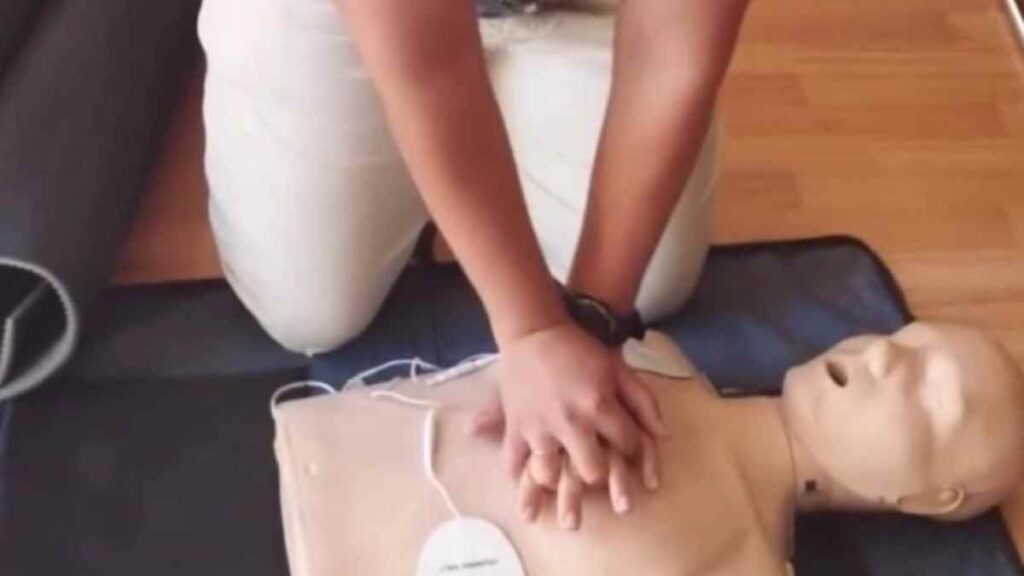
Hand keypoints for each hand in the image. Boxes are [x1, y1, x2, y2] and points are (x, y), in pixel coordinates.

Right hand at [471, 321, 666, 512]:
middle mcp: (570, 422)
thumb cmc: (580, 349)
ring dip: (558, 477)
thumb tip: (664, 435)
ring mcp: (539, 426)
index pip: (628, 445)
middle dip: (599, 471)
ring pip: (550, 475)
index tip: (625, 445)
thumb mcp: (618, 368)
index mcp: (599, 405)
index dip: (632, 448)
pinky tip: (528, 471)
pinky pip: (513, 462)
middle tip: (594, 460)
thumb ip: (644, 401)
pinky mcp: (514, 426)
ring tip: (561, 468)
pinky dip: (518, 472)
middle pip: (592, 472)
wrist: (534, 331)